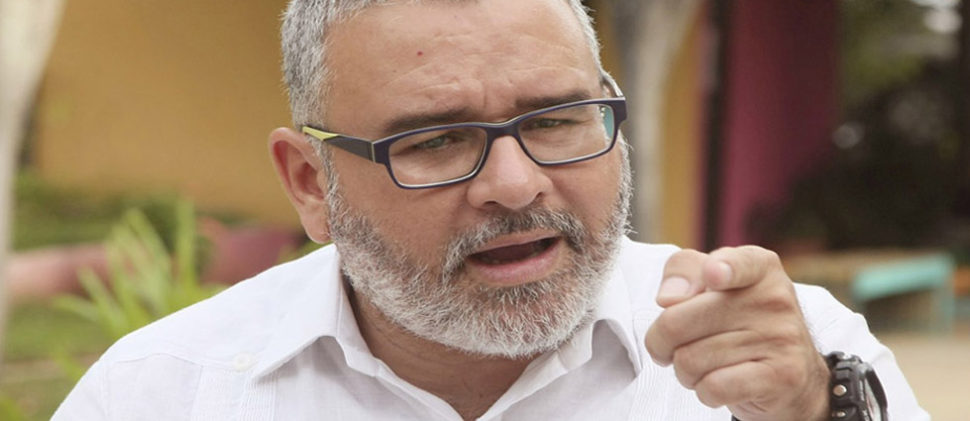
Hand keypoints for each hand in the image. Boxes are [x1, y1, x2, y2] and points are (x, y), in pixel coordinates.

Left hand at [644, 246, 829, 420]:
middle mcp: (774, 297)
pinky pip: (713, 387)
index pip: (733, 262)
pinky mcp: (781, 376)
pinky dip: (704, 392)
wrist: (794, 376)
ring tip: (705, 366)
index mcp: (759, 267)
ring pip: (689, 360)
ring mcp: (781, 337)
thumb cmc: (739, 324)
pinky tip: (719, 384)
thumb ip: (684, 273)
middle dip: (661, 343)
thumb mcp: (713, 286)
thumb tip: (668, 298)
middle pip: (676, 320)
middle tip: (673, 347)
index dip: (719, 268)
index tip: (712, 276)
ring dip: (685, 372)